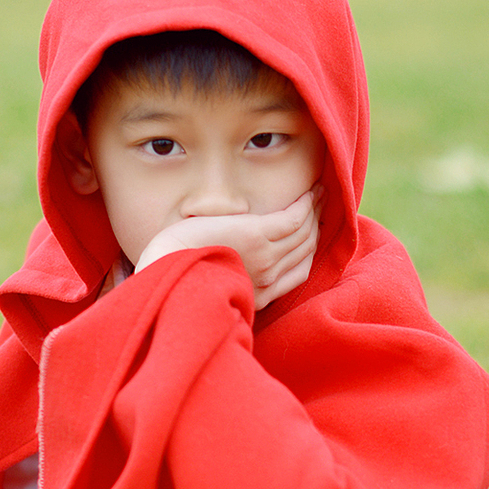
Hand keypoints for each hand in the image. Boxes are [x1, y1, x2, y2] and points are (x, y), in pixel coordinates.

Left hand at [134, 187, 321, 309]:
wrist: (166, 269)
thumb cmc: (181, 272)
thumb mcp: (218, 279)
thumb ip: (237, 272)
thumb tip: (241, 256)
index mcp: (260, 295)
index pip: (299, 270)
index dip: (310, 248)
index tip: (313, 229)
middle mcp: (268, 280)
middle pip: (306, 249)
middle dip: (317, 225)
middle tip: (322, 204)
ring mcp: (265, 258)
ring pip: (305, 232)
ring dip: (316, 210)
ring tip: (321, 193)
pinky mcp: (257, 237)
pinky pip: (294, 219)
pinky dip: (306, 206)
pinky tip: (310, 192)